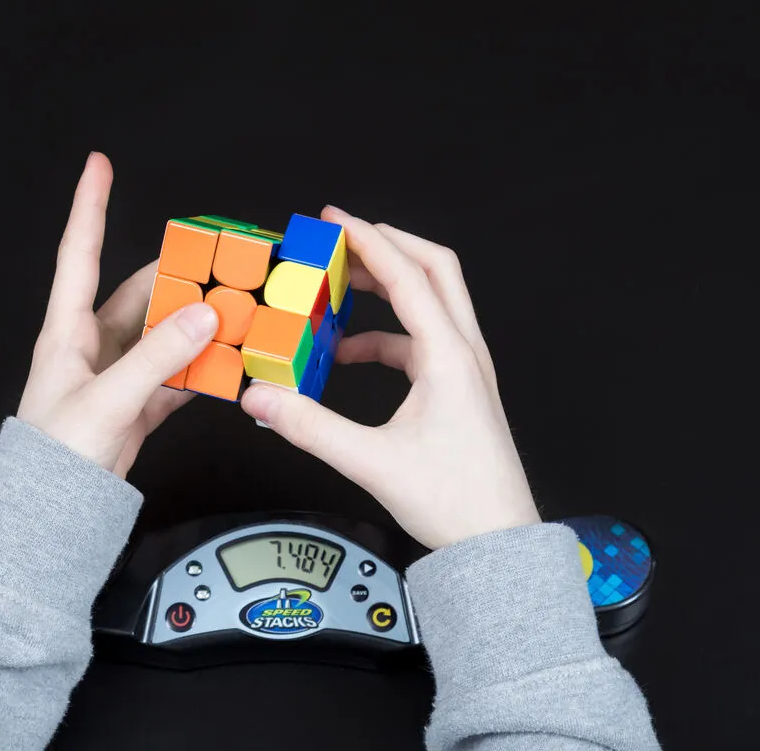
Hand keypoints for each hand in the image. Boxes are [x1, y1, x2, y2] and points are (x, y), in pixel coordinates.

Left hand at [17, 152, 218, 477]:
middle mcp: (91, 345)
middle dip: (180, 273)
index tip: (98, 164)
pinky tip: (226, 361)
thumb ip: (158, 357)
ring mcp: (116, 374)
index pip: (78, 254)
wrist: (52, 513)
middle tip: (220, 257)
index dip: (88, 206)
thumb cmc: (55, 456)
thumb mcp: (108, 399)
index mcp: (66, 332)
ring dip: (197, 323)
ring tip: (235, 309)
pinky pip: (175, 374)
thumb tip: (206, 314)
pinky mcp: (136, 404)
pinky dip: (201, 368)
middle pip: (140, 292)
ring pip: (165, 333)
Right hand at [241, 206, 540, 548]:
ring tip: (340, 289)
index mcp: (449, 357)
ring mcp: (467, 370)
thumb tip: (262, 398)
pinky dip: (386, 334)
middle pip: (435, 270)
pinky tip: (351, 353)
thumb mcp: (371, 462)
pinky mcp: (460, 389)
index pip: (408, 276)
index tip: (336, 217)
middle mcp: (465, 353)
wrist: (497, 542)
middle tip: (344, 236)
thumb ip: (310, 427)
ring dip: (388, 287)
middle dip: (389, 244)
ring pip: (432, 302)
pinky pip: (422, 340)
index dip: (369, 239)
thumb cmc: (456, 502)